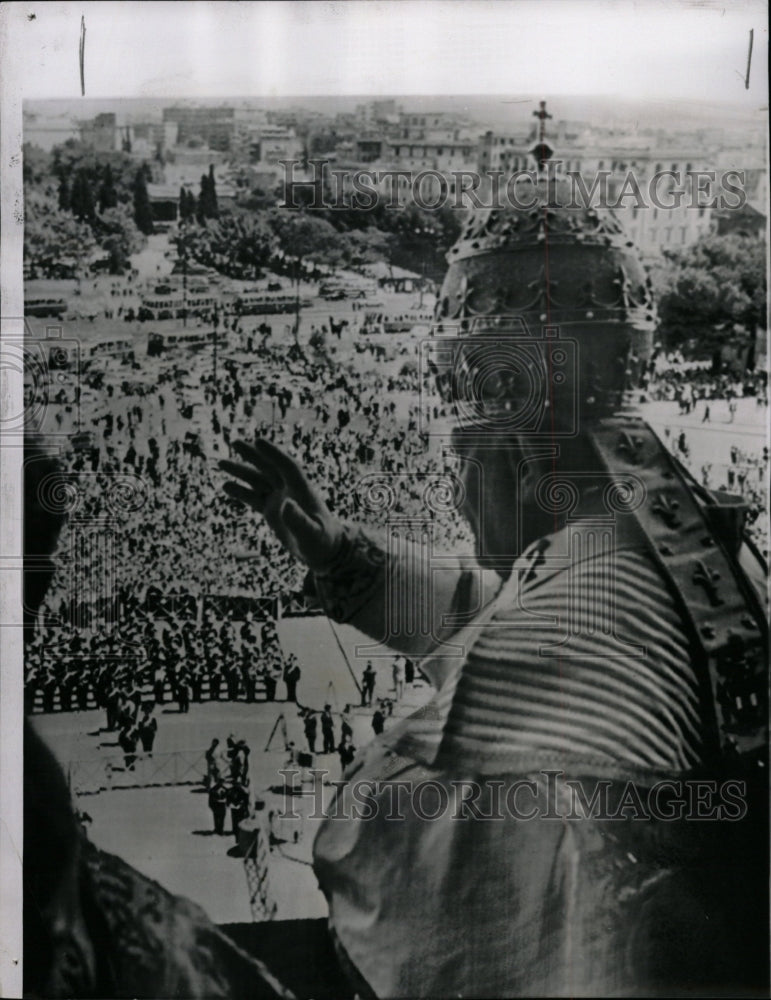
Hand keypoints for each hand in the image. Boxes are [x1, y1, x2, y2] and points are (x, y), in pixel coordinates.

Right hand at [219, 439, 343, 572]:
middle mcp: (289, 491)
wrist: (323, 550)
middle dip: (252, 455)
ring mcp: (279, 499)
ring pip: (258, 481)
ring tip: (221, 463)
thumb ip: (300, 521)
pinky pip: (254, 498)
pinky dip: (241, 492)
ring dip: (241, 471)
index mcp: (302, 490)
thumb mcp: (311, 534)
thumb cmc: (321, 541)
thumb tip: (285, 504)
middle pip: (269, 468)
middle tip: (234, 441)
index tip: (257, 441)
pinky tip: (226, 486)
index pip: (287, 466)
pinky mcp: (272, 511)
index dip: (273, 454)